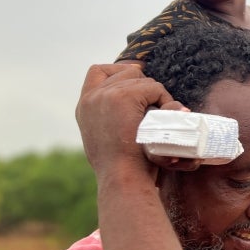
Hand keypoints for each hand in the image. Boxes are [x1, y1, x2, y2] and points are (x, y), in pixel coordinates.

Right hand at [75, 64, 187, 178]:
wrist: (122, 178)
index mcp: (85, 107)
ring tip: (159, 118)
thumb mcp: (108, 140)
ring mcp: (106, 95)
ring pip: (140, 78)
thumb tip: (129, 112)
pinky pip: (153, 87)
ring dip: (154, 94)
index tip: (138, 87)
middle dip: (144, 86)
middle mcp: (92, 98)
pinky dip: (163, 100)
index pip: (98, 72)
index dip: (120, 73)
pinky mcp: (123, 97)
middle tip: (154, 109)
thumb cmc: (123, 168)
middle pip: (125, 72)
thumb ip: (112, 120)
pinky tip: (163, 118)